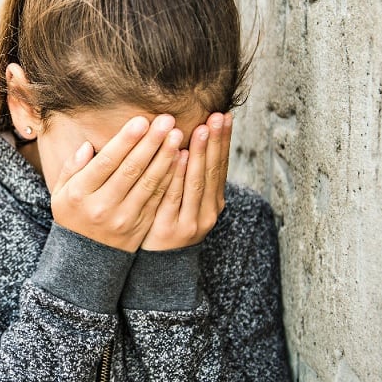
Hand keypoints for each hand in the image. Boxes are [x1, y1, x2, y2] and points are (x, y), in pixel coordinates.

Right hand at [51, 115, 182, 252]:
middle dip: (151, 143)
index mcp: (80, 194)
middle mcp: (103, 206)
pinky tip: (180, 159)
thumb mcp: (61, 192)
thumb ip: (72, 167)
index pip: (106, 162)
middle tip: (167, 121)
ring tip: (177, 135)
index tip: (141, 120)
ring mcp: (124, 218)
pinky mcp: (141, 226)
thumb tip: (88, 146)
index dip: (126, 141)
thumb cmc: (73, 215)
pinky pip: (158, 198)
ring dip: (165, 157)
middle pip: (131, 170)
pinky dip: (171, 178)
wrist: (85, 258)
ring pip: (149, 183)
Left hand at [141, 112, 232, 250]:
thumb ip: (188, 175)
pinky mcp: (171, 229)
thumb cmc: (167, 224)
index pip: (220, 166)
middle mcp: (208, 211)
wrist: (157, 266)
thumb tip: (191, 138)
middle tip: (216, 116)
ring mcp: (191, 221)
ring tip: (202, 129)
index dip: (223, 141)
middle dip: (215, 142)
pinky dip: (179, 176)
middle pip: (212, 171)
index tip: (224, 115)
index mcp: (213, 201)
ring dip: (200, 155)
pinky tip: (180, 157)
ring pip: (196, 182)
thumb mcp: (184, 202)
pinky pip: (174, 197)